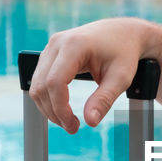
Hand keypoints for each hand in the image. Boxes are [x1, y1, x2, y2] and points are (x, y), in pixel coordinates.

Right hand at [28, 18, 150, 132]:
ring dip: (48, 107)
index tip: (73, 125)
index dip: (60, 108)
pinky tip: (63, 108)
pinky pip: (40, 79)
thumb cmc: (124, 53)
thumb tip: (90, 122)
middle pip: (42, 85)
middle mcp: (57, 43)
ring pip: (37, 84)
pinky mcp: (50, 53)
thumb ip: (104, 100)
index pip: (55, 82)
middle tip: (72, 127)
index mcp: (74, 45)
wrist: (123, 33)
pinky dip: (48, 97)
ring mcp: (51, 47)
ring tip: (68, 120)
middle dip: (53, 111)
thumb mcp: (120, 78)